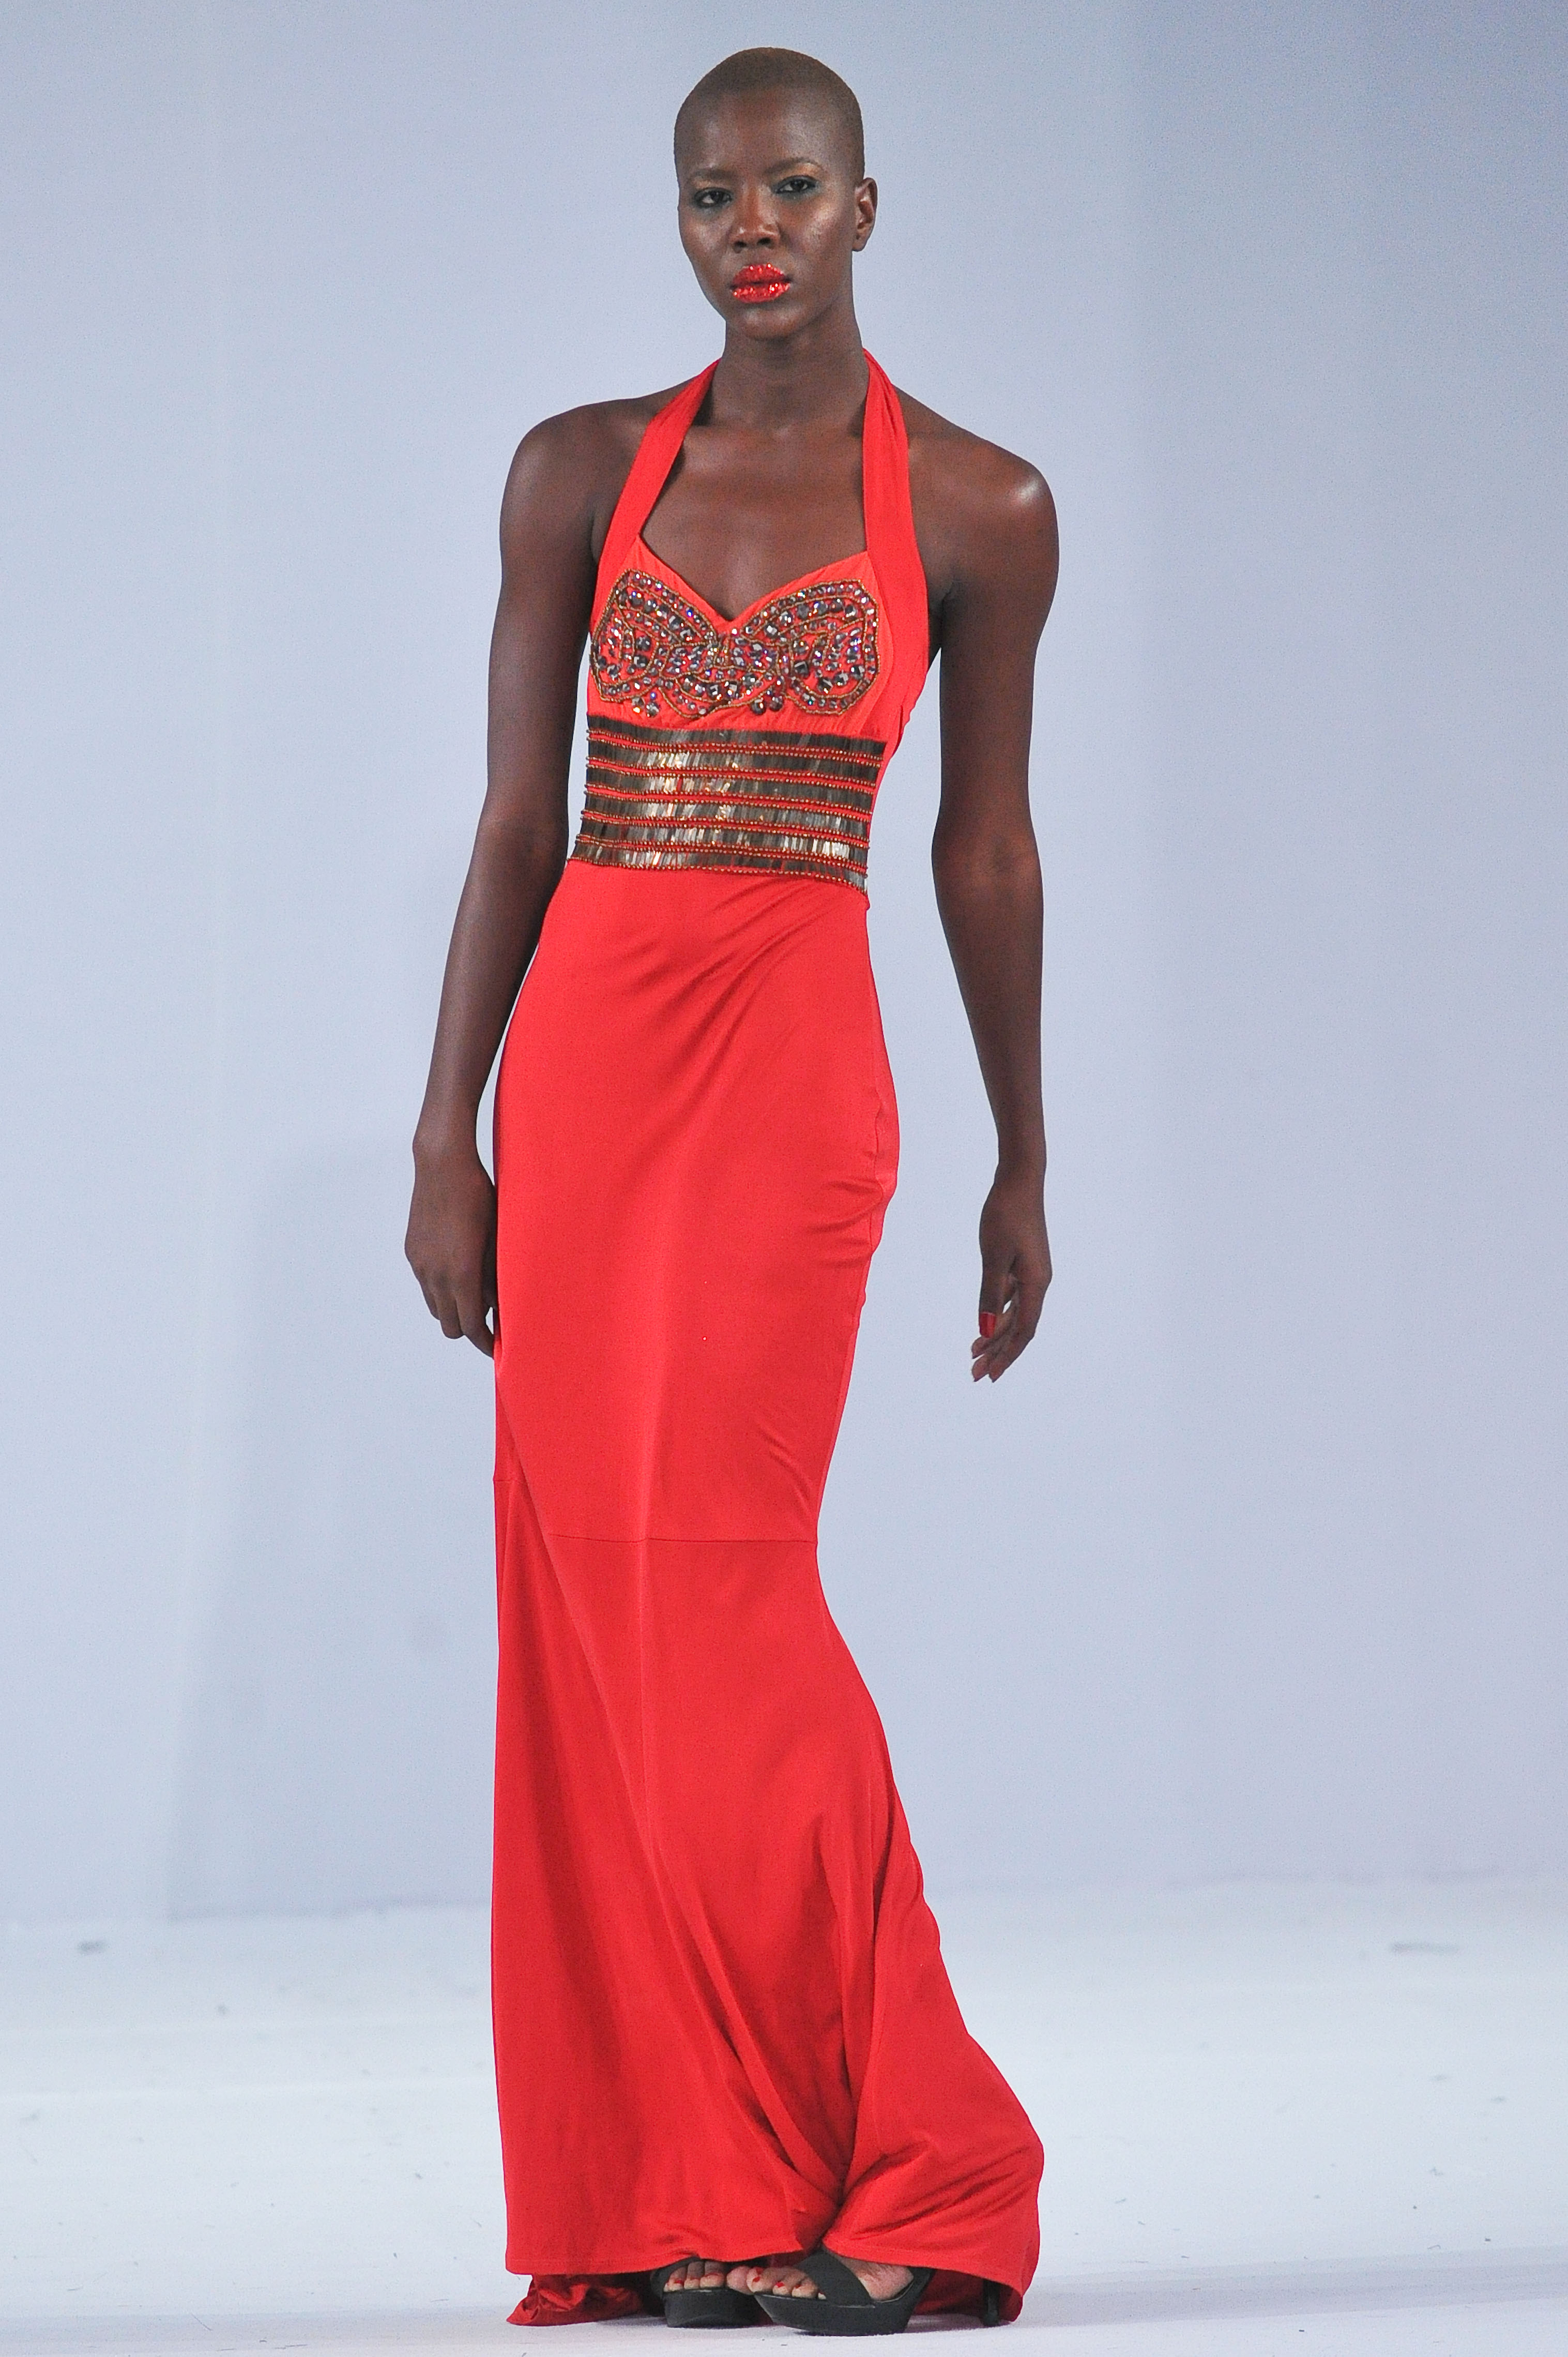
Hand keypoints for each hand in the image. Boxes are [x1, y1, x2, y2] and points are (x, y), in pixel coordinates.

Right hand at [405, 1136, 497, 1355]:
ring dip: (453, 1310)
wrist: (443, 1164)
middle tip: (490, 1324)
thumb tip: (496, 1303)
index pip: (471, 1326)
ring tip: (475, 1297)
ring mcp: (420, 1264)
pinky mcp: (412, 1251)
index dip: (485, 1342)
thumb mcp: (497, 1238)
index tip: (499, 1347)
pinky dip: (441, 1289)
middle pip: (450, 1325)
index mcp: (461, 1274)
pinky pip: (425, 1285)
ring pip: (435, 1307)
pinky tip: (457, 1272)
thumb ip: (494, 1274)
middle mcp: (436, 1274)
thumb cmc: (480, 1197)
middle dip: (470, 1330)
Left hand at [970, 1169, 1049, 1381]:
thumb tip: (984, 1329)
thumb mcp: (993, 1257)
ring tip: (974, 1352)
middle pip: (1019, 1327)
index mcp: (1036, 1284)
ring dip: (995, 1334)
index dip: (1007, 1355)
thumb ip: (989, 1295)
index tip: (989, 1375)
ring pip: (1014, 1313)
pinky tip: (984, 1323)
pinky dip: (996, 1312)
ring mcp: (1031, 1272)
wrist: (1019, 1179)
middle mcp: (1038, 1282)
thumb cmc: (1006, 1214)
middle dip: (997, 1351)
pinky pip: (1011, 1296)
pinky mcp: (1023, 1262)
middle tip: (974, 1373)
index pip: (1023, 1331)